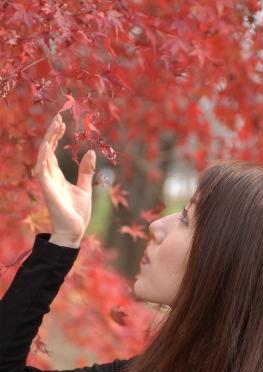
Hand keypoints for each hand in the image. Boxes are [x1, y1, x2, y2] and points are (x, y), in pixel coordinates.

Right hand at [34, 114, 95, 247]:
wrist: (74, 232)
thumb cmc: (77, 214)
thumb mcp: (85, 189)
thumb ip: (85, 171)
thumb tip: (90, 153)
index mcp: (58, 176)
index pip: (53, 152)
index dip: (56, 136)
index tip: (63, 122)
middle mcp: (50, 177)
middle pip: (47, 149)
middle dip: (52, 133)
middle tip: (59, 116)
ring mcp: (47, 182)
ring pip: (43, 155)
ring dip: (48, 139)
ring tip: (56, 123)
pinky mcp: (47, 189)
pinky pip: (41, 169)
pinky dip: (43, 156)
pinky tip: (47, 144)